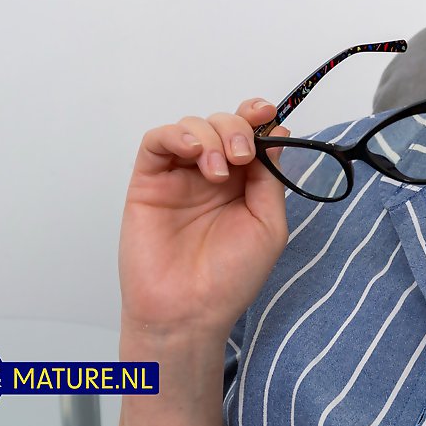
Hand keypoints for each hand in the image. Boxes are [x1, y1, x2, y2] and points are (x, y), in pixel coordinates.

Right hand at [119, 98, 290, 339]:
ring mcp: (179, 176)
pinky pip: (156, 141)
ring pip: (192, 125)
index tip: (266, 113)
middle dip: (237, 128)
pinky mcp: (149, 181)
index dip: (258, 116)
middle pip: (224, 123)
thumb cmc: (231, 278)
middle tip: (242, 156)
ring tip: (218, 170)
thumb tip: (277, 134)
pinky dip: (176, 135)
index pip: (250, 133)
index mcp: (244, 182)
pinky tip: (192, 151)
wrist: (189, 312)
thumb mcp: (268, 225)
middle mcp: (212, 173)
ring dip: (211, 135)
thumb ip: (270, 178)